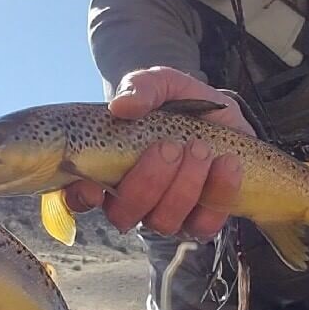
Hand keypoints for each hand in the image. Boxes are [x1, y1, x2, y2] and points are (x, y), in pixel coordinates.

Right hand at [62, 66, 248, 240]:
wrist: (223, 116)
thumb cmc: (181, 103)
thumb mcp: (163, 84)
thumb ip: (142, 87)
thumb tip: (121, 106)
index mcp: (108, 169)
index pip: (79, 195)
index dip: (81, 196)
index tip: (94, 184)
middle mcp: (131, 199)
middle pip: (125, 213)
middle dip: (148, 181)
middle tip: (171, 147)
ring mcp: (165, 215)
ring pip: (163, 222)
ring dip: (184, 186)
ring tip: (202, 149)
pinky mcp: (200, 222)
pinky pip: (204, 226)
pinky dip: (219, 193)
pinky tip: (228, 164)